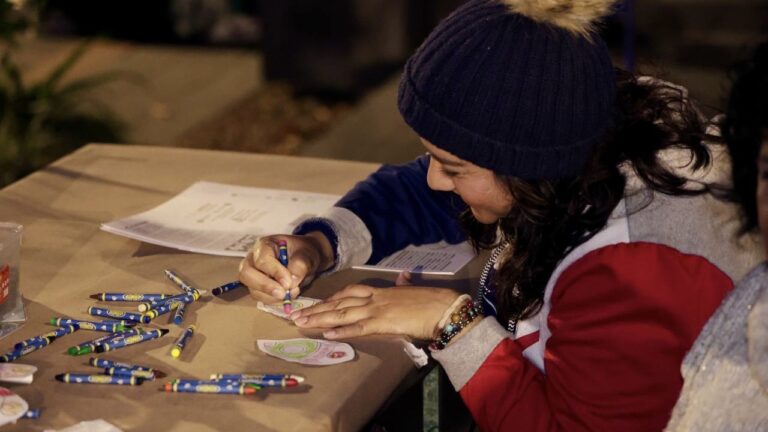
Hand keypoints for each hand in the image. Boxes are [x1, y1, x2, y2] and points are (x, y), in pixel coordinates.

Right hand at [239, 232, 333, 300]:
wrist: (305, 259)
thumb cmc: (303, 252)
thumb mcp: (307, 254)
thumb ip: (301, 265)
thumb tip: (292, 282)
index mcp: (264, 245)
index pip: (262, 259)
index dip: (274, 272)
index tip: (289, 283)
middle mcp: (253, 259)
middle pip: (247, 274)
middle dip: (265, 286)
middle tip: (283, 294)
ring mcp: (253, 274)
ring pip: (252, 288)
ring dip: (271, 296)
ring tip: (290, 294)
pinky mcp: (257, 287)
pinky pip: (259, 297)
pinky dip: (273, 301)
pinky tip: (287, 297)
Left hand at [290, 284, 461, 339]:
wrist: (444, 307)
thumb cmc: (432, 300)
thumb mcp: (413, 290)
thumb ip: (404, 285)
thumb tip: (404, 278)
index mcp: (382, 291)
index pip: (350, 291)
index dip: (331, 297)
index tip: (316, 302)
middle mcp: (375, 298)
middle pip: (339, 302)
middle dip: (316, 308)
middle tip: (295, 314)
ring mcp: (377, 310)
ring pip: (342, 313)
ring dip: (320, 318)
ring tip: (301, 323)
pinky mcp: (383, 323)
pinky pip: (358, 327)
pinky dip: (342, 330)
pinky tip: (327, 333)